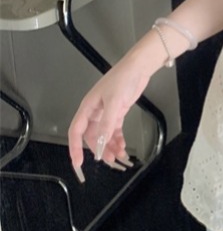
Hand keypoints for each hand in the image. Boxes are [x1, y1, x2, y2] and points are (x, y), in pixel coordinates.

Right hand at [68, 55, 149, 180]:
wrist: (139, 67)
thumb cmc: (123, 79)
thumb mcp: (113, 101)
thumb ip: (106, 124)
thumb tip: (100, 144)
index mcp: (87, 108)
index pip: (76, 131)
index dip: (75, 148)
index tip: (78, 163)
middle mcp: (94, 112)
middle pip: (92, 136)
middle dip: (99, 149)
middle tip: (108, 160)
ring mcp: (106, 113)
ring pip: (104, 135)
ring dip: (109, 146)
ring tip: (118, 156)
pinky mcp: (118, 112)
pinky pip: (114, 130)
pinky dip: (117, 139)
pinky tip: (122, 146)